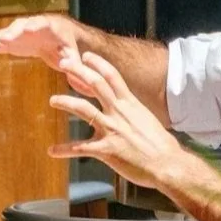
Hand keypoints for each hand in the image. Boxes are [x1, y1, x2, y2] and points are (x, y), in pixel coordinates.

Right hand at [0, 13, 85, 74]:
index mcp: (44, 25)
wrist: (57, 37)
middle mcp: (23, 27)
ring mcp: (11, 35)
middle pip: (8, 32)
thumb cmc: (66, 41)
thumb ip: (71, 58)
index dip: (26, 28)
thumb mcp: (72, 50)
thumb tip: (67, 65)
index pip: (34, 24)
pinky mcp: (4, 44)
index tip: (17, 34)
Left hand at [48, 52, 220, 200]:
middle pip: (95, 84)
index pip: (112, 76)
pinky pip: (80, 147)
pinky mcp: (106, 149)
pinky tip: (52, 151)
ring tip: (53, 100)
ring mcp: (112, 129)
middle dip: (77, 71)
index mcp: (130, 104)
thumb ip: (133, 113)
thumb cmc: (161, 146)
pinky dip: (64, 149)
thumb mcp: (147, 120)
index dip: (97, 63)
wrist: (168, 165)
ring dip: (65, 102)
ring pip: (83, 109)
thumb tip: (128, 111)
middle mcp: (119, 112)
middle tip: (62, 63)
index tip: (86, 56)